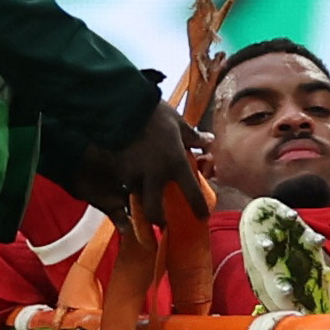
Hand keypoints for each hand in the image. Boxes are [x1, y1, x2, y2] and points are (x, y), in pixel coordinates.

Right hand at [100, 104, 210, 229]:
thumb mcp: (178, 123)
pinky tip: (132, 182)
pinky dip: (130, 187)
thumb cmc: (154, 113)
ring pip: (138, 199)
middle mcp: (156, 174)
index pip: (192, 192)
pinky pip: (126, 185)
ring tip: (146, 200)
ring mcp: (135, 175)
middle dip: (158, 221)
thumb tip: (210, 141)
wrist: (122, 106)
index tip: (203, 216)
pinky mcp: (119, 170)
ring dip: (142, 203)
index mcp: (176, 162)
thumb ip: (193, 137)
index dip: (199, 208)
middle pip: (155, 211)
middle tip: (163, 223)